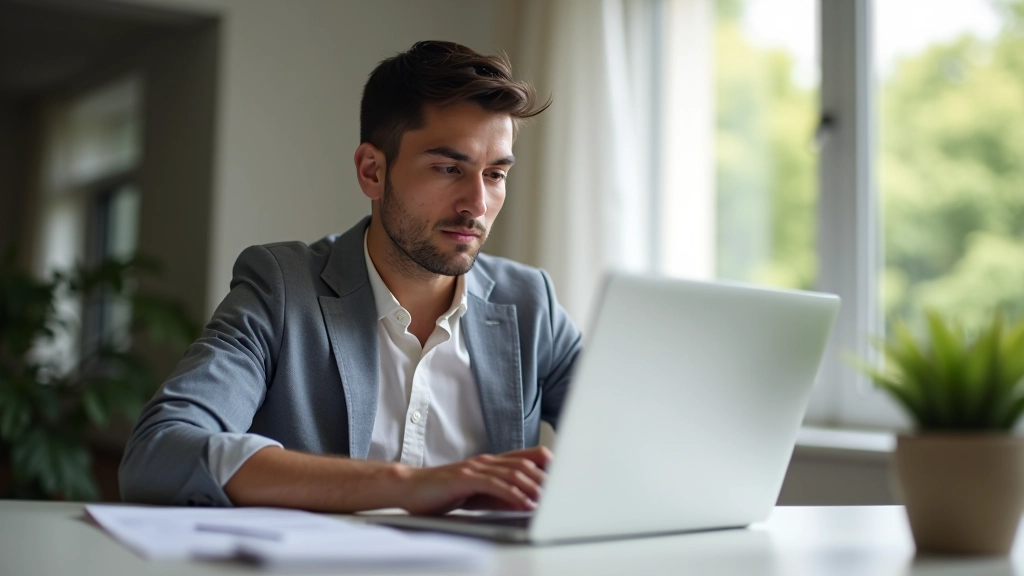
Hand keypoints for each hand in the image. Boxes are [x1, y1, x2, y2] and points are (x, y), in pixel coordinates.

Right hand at [396, 446, 552, 514]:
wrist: (409, 488)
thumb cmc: (442, 492)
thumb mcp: (477, 493)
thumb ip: (500, 495)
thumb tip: (525, 502)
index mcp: (489, 462)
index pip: (525, 457)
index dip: (546, 464)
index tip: (564, 477)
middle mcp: (485, 460)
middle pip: (525, 464)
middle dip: (546, 479)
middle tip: (564, 493)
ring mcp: (474, 467)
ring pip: (513, 473)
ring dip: (534, 487)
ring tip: (549, 501)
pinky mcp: (464, 478)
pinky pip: (495, 484)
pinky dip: (513, 494)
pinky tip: (525, 503)